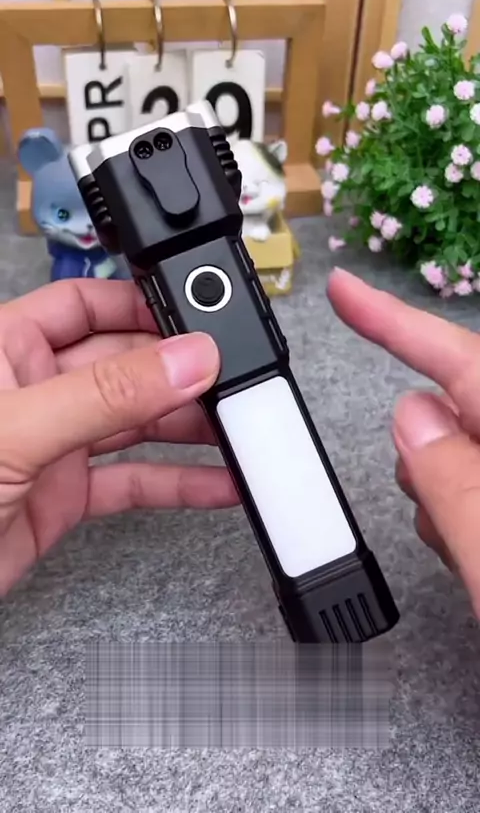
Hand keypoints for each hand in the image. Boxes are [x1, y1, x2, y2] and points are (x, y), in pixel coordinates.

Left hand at [0, 279, 238, 594]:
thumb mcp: (16, 430)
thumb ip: (104, 393)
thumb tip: (184, 358)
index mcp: (7, 348)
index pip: (87, 303)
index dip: (143, 306)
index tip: (202, 318)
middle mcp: (34, 390)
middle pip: (124, 366)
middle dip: (181, 375)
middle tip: (236, 385)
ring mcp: (52, 444)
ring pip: (135, 424)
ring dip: (189, 430)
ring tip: (242, 433)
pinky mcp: (64, 497)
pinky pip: (132, 481)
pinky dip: (177, 485)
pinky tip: (217, 484)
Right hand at [327, 268, 479, 617]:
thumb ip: (454, 486)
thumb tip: (413, 415)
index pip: (466, 362)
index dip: (396, 323)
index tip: (346, 293)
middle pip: (464, 414)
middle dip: (430, 455)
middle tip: (444, 522)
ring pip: (468, 460)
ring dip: (451, 502)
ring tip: (474, 561)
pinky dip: (467, 520)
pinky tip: (479, 558)